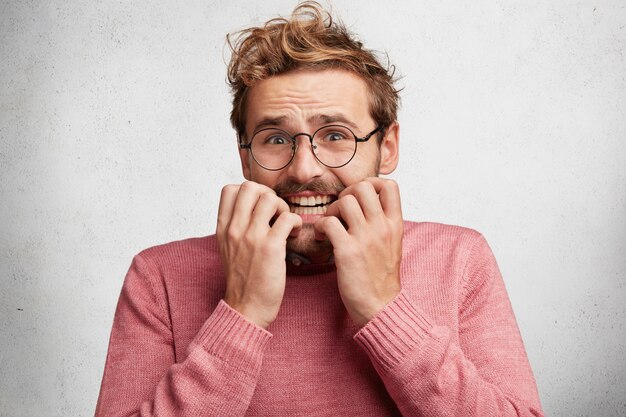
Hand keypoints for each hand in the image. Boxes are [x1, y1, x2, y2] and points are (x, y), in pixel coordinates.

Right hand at [217, 181, 301, 328]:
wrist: (245, 308)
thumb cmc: (242, 279)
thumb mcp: (228, 248)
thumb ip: (235, 227)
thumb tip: (252, 209)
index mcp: (224, 228)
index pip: (230, 189)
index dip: (250, 192)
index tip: (260, 207)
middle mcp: (235, 229)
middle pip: (250, 187)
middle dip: (268, 194)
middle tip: (275, 213)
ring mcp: (252, 237)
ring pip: (270, 198)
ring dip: (283, 208)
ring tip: (285, 224)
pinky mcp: (270, 248)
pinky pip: (288, 218)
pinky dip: (296, 223)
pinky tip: (294, 234)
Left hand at [314, 178, 402, 326]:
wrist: (381, 307)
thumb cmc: (382, 278)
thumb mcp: (393, 245)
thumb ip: (384, 224)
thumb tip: (369, 206)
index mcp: (395, 224)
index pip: (390, 185)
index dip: (370, 183)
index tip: (359, 197)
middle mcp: (382, 227)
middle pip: (363, 187)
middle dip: (347, 194)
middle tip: (340, 211)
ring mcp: (365, 238)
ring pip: (345, 200)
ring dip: (332, 209)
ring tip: (330, 225)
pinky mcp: (348, 252)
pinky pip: (329, 222)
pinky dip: (320, 226)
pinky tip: (321, 238)